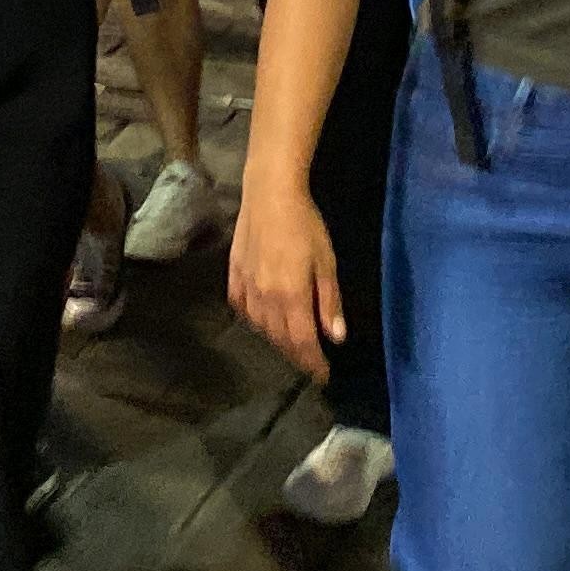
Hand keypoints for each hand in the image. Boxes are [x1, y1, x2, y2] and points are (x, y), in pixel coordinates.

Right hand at [226, 180, 341, 380]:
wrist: (269, 194)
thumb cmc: (305, 225)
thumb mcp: (326, 262)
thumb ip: (329, 301)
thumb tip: (336, 337)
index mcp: (291, 296)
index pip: (302, 342)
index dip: (313, 363)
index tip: (323, 376)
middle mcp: (265, 298)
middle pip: (281, 339)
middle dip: (297, 356)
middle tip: (310, 362)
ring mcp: (246, 287)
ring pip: (261, 327)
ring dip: (277, 341)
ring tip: (290, 344)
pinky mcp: (234, 275)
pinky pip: (242, 309)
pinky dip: (254, 321)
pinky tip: (262, 320)